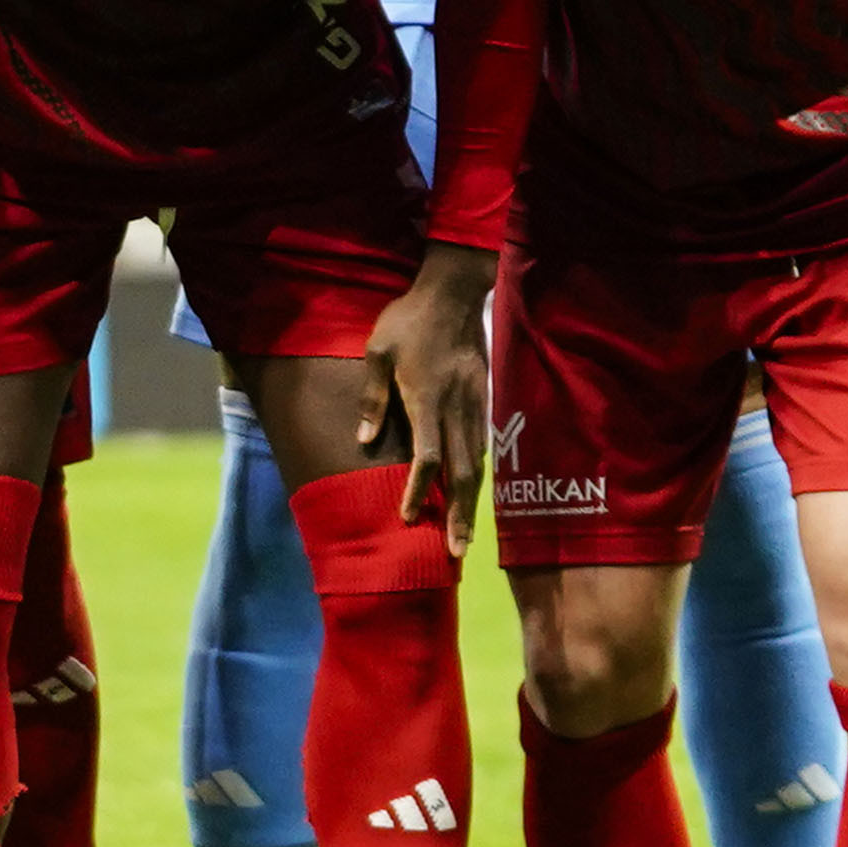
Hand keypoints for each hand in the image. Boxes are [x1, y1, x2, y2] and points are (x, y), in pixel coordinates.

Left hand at [368, 242, 492, 539]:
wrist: (453, 293)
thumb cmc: (407, 321)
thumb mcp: (377, 351)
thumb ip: (372, 399)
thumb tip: (362, 443)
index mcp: (427, 398)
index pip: (426, 456)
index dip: (418, 490)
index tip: (409, 517)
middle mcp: (456, 408)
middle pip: (460, 472)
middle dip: (459, 514)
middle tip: (457, 553)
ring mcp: (474, 404)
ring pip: (476, 463)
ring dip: (471, 502)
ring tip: (466, 535)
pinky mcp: (484, 399)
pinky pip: (482, 446)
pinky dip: (477, 475)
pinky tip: (470, 493)